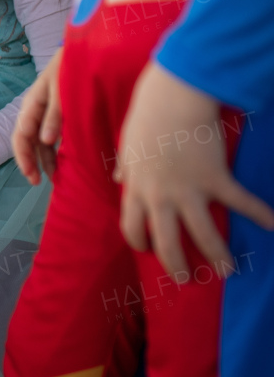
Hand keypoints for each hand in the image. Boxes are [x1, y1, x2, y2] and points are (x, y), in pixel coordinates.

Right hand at [12, 46, 62, 184]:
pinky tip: (63, 160)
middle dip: (32, 163)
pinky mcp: (61, 113)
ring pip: (40, 140)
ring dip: (44, 159)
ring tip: (54, 177)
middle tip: (40, 183)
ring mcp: (48, 112)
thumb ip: (55, 115)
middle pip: (28, 141)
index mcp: (32, 104)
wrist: (86, 47)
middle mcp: (36, 110)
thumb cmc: (71, 66)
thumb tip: (46, 142)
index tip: (33, 177)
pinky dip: (56, 149)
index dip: (24, 158)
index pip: (21, 136)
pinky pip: (53, 135)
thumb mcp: (62, 90)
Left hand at [117, 63, 273, 277]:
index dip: (140, 243)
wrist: (173, 97)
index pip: (131, 228)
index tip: (150, 251)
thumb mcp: (127, 146)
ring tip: (227, 271)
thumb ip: (125, 167)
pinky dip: (260, 214)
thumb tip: (117, 177)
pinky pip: (240, 203)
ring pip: (202, 235)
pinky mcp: (215, 178)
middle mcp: (159, 196)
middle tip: (187, 280)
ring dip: (217, 256)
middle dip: (177, 266)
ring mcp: (188, 190)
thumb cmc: (147, 117)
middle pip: (165, 243)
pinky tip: (273, 226)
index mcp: (136, 188)